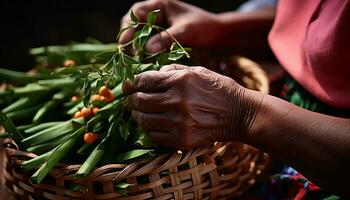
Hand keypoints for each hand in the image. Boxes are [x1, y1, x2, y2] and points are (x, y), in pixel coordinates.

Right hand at [119, 0, 223, 52]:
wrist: (220, 37)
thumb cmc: (205, 28)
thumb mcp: (186, 32)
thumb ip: (166, 39)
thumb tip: (145, 49)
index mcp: (161, 6)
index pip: (137, 12)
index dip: (128, 27)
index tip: (125, 42)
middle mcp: (157, 15)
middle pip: (134, 25)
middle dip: (129, 39)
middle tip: (127, 54)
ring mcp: (160, 28)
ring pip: (140, 37)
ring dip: (136, 48)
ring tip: (134, 61)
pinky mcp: (163, 39)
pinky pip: (149, 45)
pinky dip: (145, 54)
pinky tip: (144, 63)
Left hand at [123, 64, 262, 149]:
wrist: (240, 114)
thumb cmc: (219, 89)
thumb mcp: (198, 71)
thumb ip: (173, 70)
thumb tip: (154, 74)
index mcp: (180, 80)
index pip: (144, 81)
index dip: (131, 83)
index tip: (127, 86)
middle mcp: (177, 101)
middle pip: (140, 101)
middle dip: (131, 100)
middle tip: (131, 100)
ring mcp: (178, 122)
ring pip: (143, 120)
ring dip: (137, 115)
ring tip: (139, 112)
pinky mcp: (181, 140)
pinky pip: (153, 136)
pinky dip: (149, 130)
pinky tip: (153, 124)